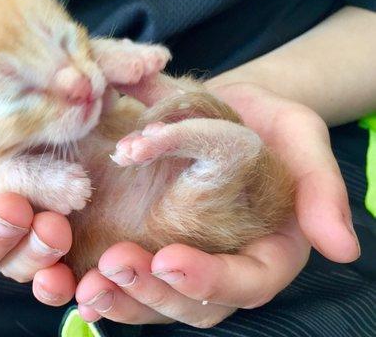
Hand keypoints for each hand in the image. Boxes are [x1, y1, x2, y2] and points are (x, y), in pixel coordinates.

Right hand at [0, 125, 76, 305]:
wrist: (96, 121)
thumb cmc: (37, 116)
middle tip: (12, 210)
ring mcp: (24, 243)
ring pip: (11, 268)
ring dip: (27, 255)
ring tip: (52, 228)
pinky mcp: (62, 254)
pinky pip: (51, 284)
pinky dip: (52, 285)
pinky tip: (60, 275)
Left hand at [72, 82, 359, 325]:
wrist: (224, 109)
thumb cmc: (267, 123)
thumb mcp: (302, 138)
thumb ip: (321, 189)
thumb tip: (342, 247)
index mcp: (266, 250)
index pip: (246, 284)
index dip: (210, 281)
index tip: (171, 261)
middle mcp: (223, 264)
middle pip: (192, 302)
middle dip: (152, 292)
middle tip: (115, 267)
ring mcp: (184, 258)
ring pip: (153, 300)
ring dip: (119, 298)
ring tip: (85, 284)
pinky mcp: (150, 244)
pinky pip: (126, 276)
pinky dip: (99, 282)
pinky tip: (69, 278)